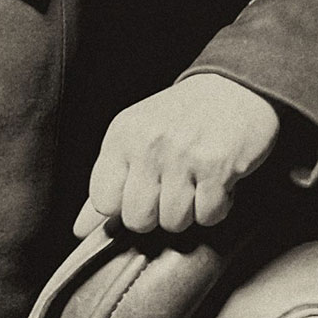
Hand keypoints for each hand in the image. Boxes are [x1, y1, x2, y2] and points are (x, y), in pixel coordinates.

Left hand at [73, 74, 280, 239]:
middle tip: (172, 189)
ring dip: (190, 211)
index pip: (103, 201)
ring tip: (197, 183)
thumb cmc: (184, 117)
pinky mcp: (217, 167)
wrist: (237, 87)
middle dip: (157, 214)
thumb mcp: (137, 138)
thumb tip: (80, 230)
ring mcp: (183, 156)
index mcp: (122, 135)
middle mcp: (149, 144)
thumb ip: (109, 183)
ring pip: (173, 222)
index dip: (123, 206)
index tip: (141, 191)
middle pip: (137, 219)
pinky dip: (217, 207)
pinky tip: (217, 183)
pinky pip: (209, 215)